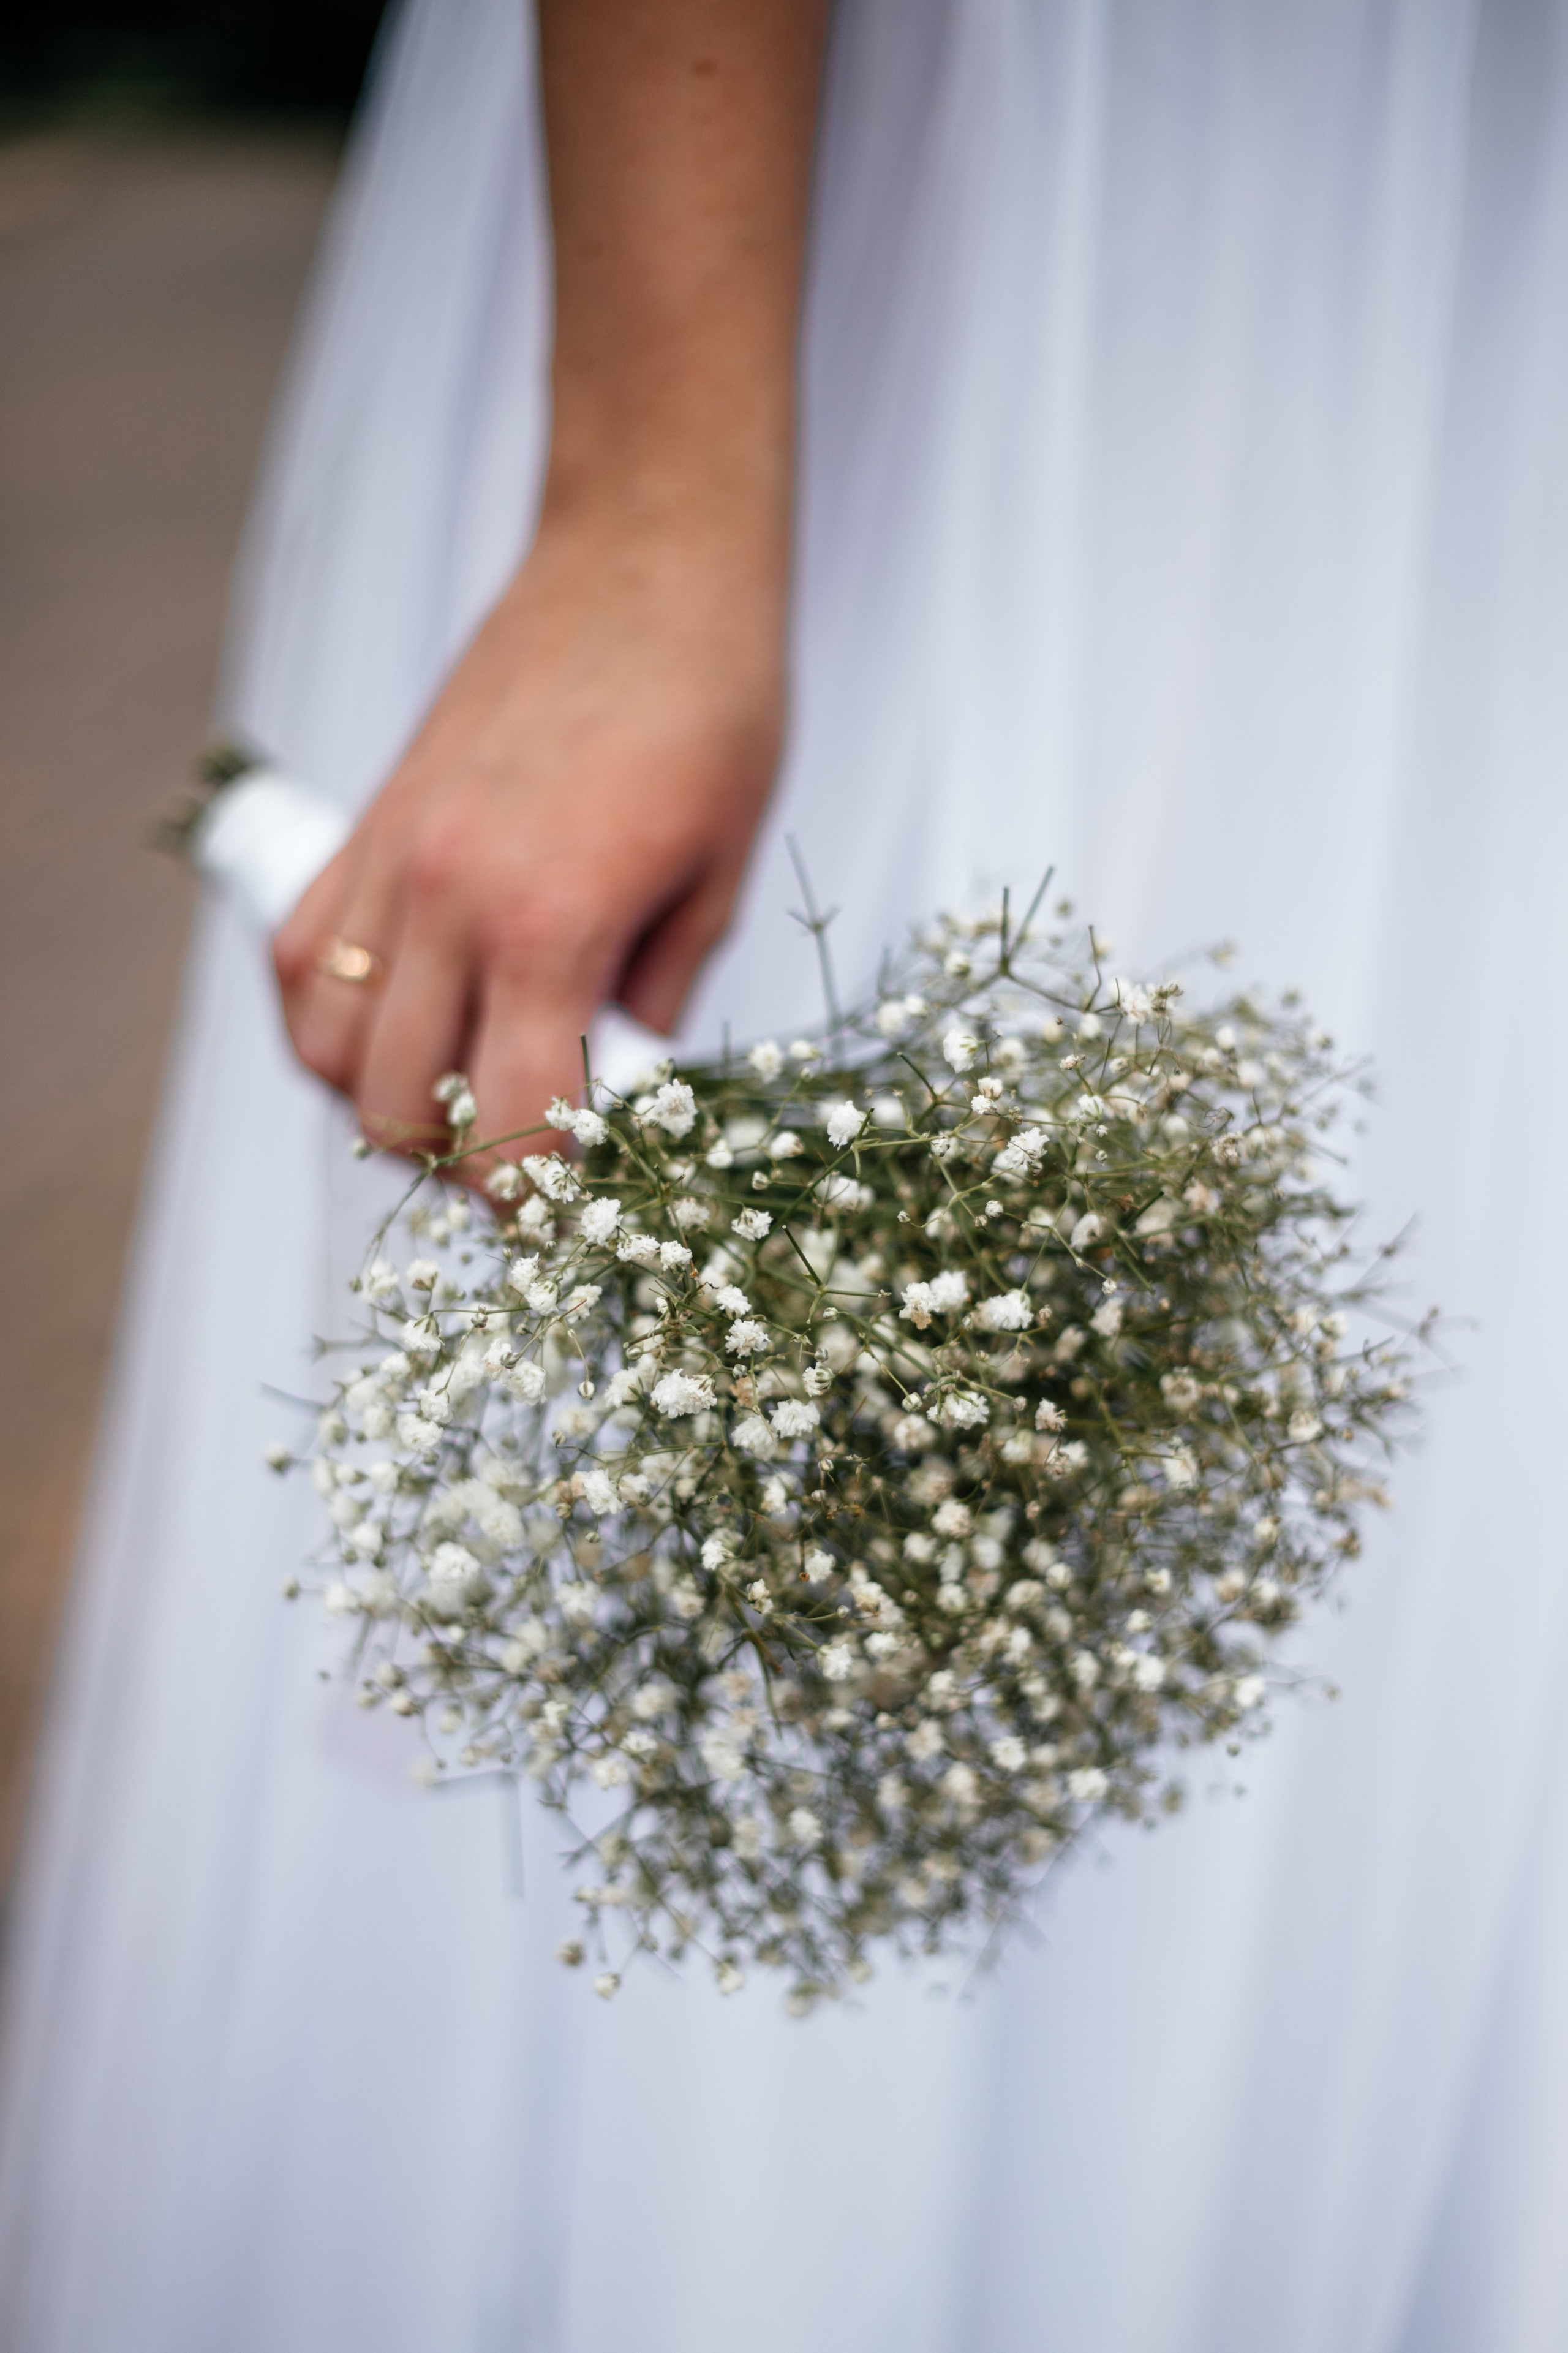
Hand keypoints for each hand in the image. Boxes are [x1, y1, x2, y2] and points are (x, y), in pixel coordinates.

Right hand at [272, 500, 785, 1173]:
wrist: (649, 558)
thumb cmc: (713, 705)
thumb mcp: (723, 873)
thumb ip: (659, 1000)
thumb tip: (620, 1087)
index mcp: (551, 923)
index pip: (510, 1124)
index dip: (537, 1201)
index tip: (568, 1220)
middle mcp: (445, 897)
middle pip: (395, 1109)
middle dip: (456, 1167)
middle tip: (521, 1163)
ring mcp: (391, 854)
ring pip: (324, 1045)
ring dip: (381, 1100)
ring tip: (457, 1095)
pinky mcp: (367, 815)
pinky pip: (299, 955)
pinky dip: (330, 1017)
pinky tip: (396, 1019)